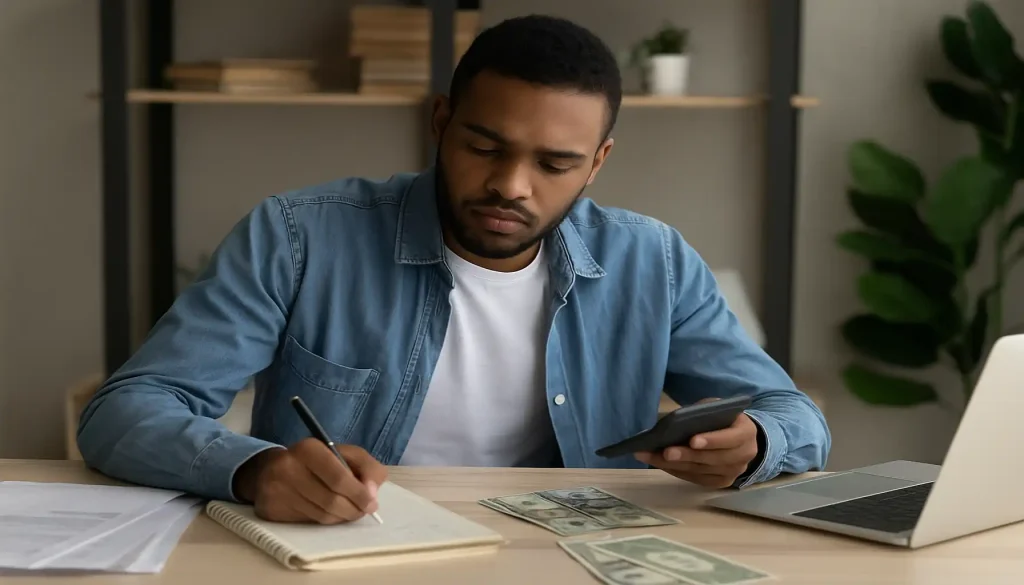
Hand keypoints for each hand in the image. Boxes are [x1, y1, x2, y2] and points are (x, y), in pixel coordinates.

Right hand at [233, 438, 387, 523]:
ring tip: (349, 511)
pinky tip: (329, 513)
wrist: (270, 470)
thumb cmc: (317, 461)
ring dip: (342, 517)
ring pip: (321, 515)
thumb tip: (372, 495)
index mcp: (309, 449)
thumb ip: (367, 468)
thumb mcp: (345, 454)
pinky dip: (326, 521)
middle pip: (331, 500)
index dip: (359, 494)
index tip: (372, 503)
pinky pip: (308, 522)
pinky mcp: (271, 510)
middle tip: (364, 511)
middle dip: (354, 509)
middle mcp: (289, 468)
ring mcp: (277, 490)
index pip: (339, 477)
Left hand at [635, 399, 759, 488]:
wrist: (739, 437)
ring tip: (651, 456)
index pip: (731, 438)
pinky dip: (677, 471)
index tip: (692, 440)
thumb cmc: (724, 418)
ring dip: (674, 465)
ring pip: (701, 471)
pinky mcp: (721, 482)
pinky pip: (696, 479)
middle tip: (665, 452)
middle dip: (687, 456)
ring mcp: (733, 472)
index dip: (712, 440)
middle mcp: (744, 456)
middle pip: (713, 459)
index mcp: (746, 433)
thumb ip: (704, 413)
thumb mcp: (717, 407)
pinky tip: (659, 463)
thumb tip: (677, 421)